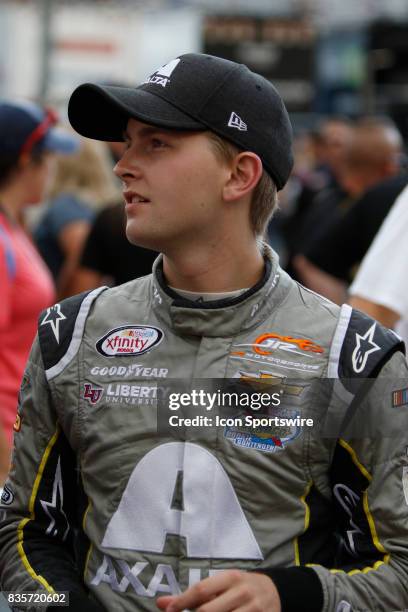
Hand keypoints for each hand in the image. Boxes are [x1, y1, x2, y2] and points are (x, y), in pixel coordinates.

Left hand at [156, 569, 280, 611]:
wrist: (275, 592)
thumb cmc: (239, 588)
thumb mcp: (219, 585)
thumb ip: (190, 596)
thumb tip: (160, 603)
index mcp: (230, 578)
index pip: (201, 589)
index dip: (182, 601)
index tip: (169, 611)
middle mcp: (242, 592)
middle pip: (208, 611)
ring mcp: (252, 610)